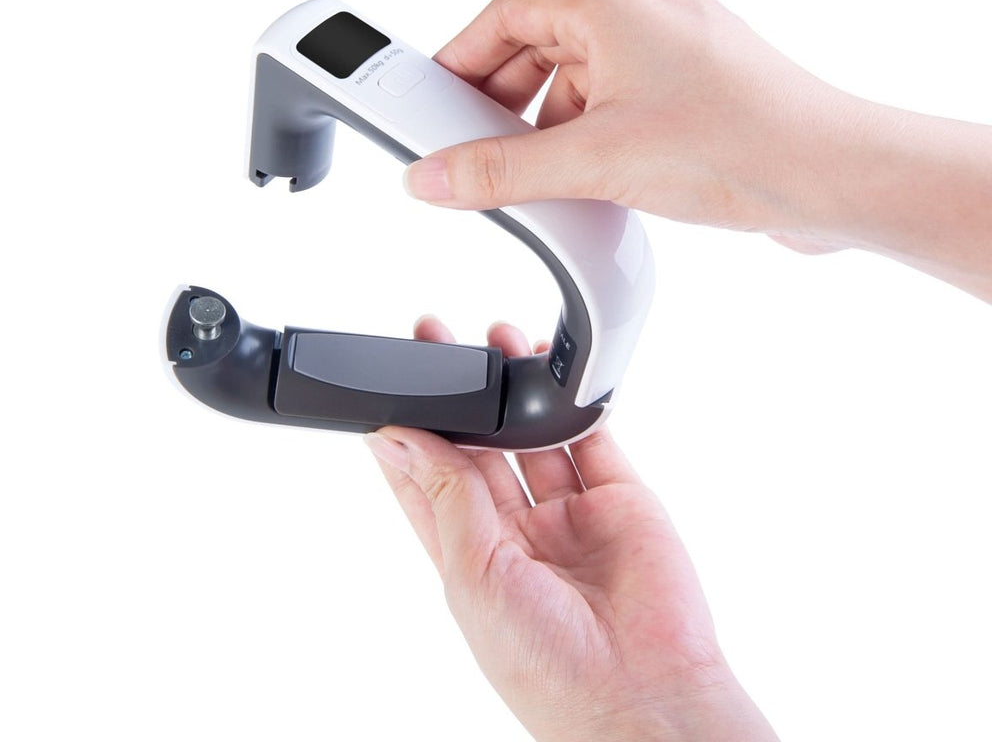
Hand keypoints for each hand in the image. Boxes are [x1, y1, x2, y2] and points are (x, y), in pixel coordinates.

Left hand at [365, 316, 779, 741]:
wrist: (645, 696)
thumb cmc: (548, 669)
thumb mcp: (474, 576)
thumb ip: (446, 496)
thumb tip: (400, 437)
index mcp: (471, 558)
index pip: (427, 482)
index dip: (409, 432)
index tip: (390, 383)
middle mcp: (517, 533)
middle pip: (478, 447)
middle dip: (461, 395)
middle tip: (440, 343)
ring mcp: (569, 515)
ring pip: (533, 435)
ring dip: (514, 389)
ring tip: (497, 340)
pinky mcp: (619, 500)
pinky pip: (592, 439)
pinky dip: (572, 404)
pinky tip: (551, 371)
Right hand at [404, 0, 991, 300]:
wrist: (838, 178)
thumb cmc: (740, 144)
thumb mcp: (595, 160)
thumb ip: (502, 170)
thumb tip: (435, 177)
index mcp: (616, 3)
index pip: (509, 9)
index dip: (464, 51)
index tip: (437, 96)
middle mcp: (648, 12)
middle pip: (544, 40)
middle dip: (505, 96)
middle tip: (479, 143)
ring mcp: (679, 49)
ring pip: (586, 73)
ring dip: (551, 119)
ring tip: (539, 171)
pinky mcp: (701, 87)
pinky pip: (623, 97)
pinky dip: (593, 130)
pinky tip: (591, 176)